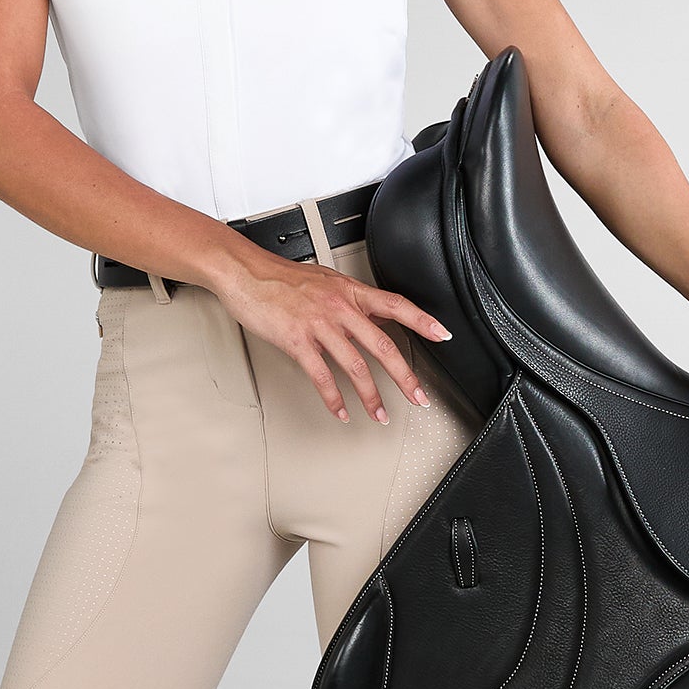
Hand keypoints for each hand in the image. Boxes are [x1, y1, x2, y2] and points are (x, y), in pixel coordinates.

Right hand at [218, 253, 452, 423]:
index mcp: (349, 291)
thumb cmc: (279, 277)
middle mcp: (339, 308)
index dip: (421, 320)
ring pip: (355, 367)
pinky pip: (321, 376)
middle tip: (419, 397)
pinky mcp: (297, 341)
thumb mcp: (323, 280)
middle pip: (382, 346)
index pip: (395, 305)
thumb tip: (365, 314)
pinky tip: (341, 411)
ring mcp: (319, 325)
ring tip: (380, 414)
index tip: (442, 335)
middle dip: (405, 377)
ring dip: (371, 396)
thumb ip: (347, 299)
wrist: (245, 273)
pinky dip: (334, 399)